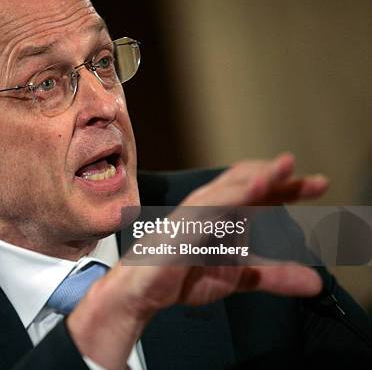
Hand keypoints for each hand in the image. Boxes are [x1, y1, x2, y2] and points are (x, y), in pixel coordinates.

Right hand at [121, 152, 327, 310]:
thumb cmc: (183, 274)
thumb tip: (317, 283)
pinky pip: (204, 210)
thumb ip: (274, 275)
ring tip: (281, 171)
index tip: (320, 185)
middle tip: (311, 178)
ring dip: (253, 179)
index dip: (290, 187)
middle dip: (276, 175)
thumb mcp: (239, 276)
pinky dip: (228, 200)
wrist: (143, 292)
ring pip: (225, 189)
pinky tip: (250, 197)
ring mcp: (193, 214)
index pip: (262, 193)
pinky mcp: (180, 228)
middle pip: (246, 181)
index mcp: (226, 213)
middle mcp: (211, 207)